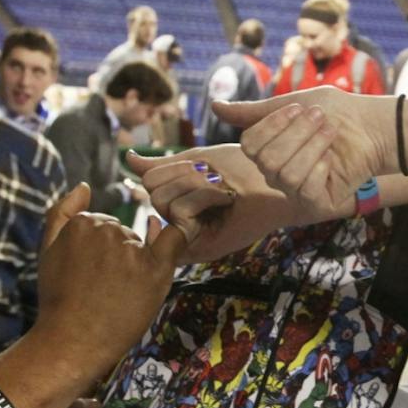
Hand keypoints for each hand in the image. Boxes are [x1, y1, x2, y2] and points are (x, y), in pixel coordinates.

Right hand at [35, 184, 181, 376]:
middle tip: (102, 289)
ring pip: (141, 244)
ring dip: (135, 262)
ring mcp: (133, 249)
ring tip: (116, 294)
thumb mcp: (48, 250)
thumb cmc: (59, 299)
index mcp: (82, 223)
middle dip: (116, 255)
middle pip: (122, 232)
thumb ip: (62, 212)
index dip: (97, 251)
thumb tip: (84, 185)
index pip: (100, 224)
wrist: (72, 341)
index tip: (90, 275)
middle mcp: (109, 230)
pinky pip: (175, 239)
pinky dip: (179, 234)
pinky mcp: (155, 270)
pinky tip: (175, 241)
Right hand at [125, 144, 300, 261]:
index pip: (148, 180)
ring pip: (162, 201)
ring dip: (197, 186)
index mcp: (177, 201)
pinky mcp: (202, 248)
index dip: (169, 167)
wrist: (278, 181)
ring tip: (225, 191)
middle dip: (185, 176)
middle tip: (216, 179)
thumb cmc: (245, 168)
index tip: (199, 166)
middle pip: (152, 190)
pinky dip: (199, 202)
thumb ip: (163, 164)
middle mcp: (177, 222)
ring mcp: (188, 237)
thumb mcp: (198, 159)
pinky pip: (178, 218)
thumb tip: (129, 159)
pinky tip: (223, 201)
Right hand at [217, 88, 393, 214]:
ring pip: (285, 173)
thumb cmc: (334, 113)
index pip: (249, 144)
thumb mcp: (291, 104)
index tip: (299, 108)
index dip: (273, 125)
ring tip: (331, 134)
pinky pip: (304, 188)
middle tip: (321, 119)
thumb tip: (214, 106)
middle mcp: (275, 174)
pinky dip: (321, 166)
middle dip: (297, 133)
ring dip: (312, 146)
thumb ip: (254, 111)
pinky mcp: (315, 203)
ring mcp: (295, 191)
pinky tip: (333, 159)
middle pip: (266, 159)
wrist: (372, 126)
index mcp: (267, 151)